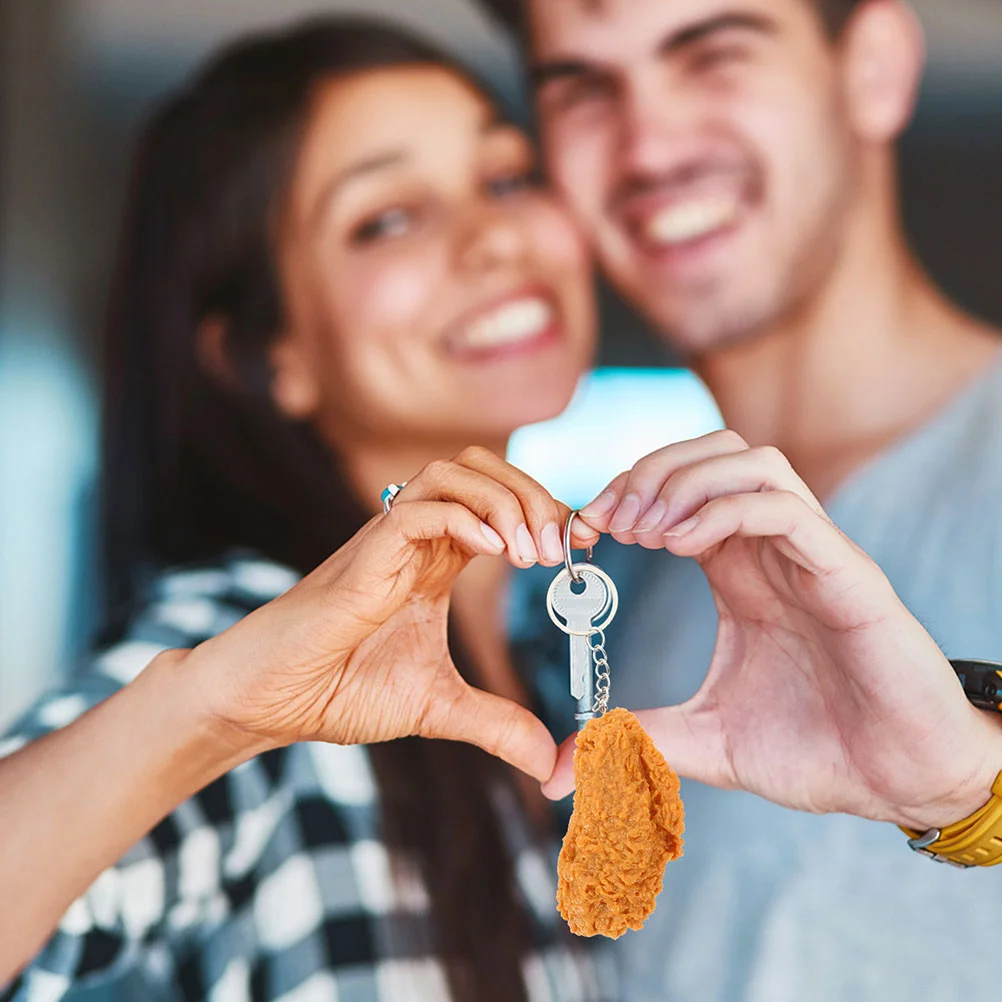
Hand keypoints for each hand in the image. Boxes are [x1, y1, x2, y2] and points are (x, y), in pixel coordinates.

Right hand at [191, 447, 597, 781]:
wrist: (269, 702)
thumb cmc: (339, 690)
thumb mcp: (438, 707)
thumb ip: (495, 723)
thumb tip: (547, 759)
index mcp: (435, 561)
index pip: (500, 503)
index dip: (545, 512)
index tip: (581, 548)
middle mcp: (416, 539)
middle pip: (482, 467)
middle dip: (532, 494)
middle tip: (558, 550)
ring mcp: (388, 542)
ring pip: (451, 472)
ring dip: (503, 499)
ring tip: (530, 551)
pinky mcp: (364, 558)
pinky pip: (417, 510)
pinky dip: (464, 518)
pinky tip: (494, 551)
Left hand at [544, 431, 1001, 828]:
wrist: (899, 783)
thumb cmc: (816, 751)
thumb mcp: (706, 741)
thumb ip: (638, 738)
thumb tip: (560, 768)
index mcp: (741, 573)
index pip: (683, 491)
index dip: (629, 494)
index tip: (588, 530)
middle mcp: (774, 551)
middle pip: (715, 453)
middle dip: (652, 471)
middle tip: (611, 520)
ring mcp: (812, 555)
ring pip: (752, 461)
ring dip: (686, 480)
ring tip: (646, 531)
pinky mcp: (846, 573)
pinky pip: (784, 507)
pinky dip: (724, 508)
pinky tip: (681, 546)